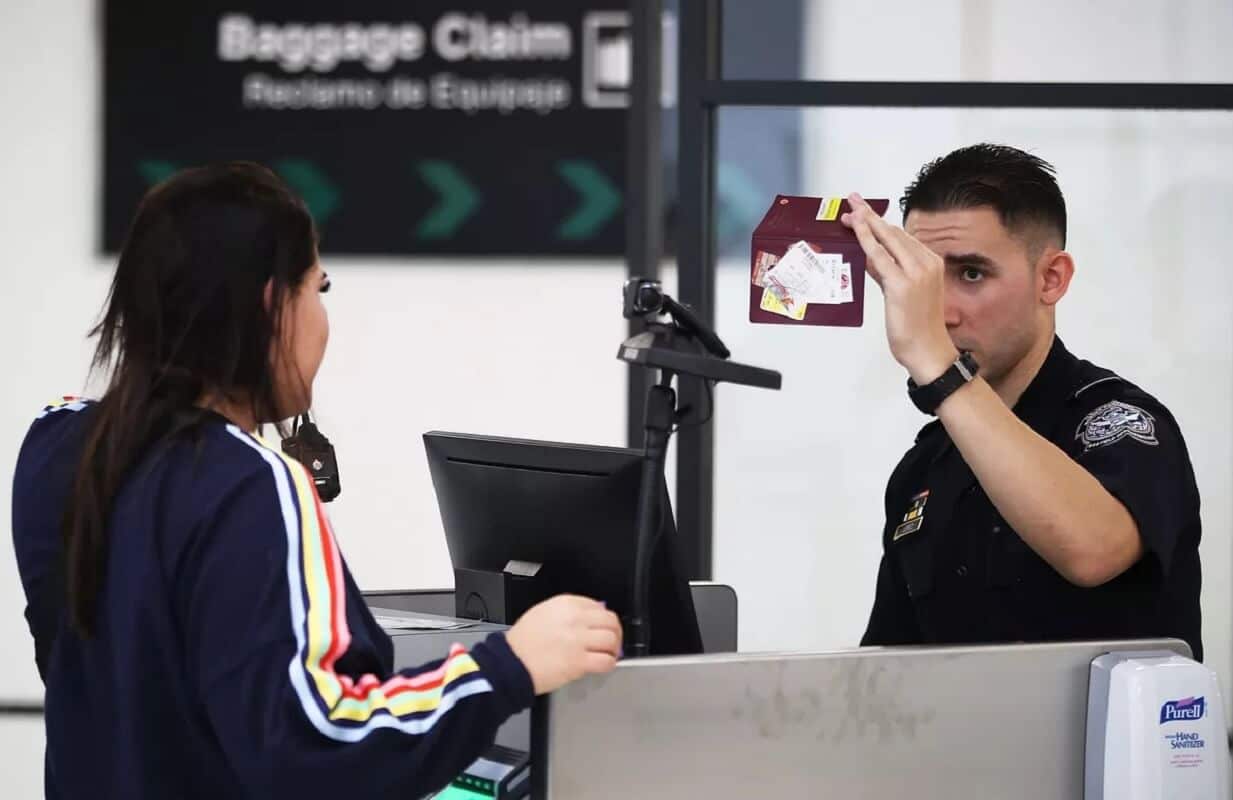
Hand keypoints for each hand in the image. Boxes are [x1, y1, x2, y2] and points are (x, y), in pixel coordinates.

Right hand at [505, 595, 622, 694]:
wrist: (510, 663)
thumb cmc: (522, 642)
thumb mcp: (542, 612)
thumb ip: (567, 612)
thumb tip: (588, 617)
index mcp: (566, 604)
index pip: (598, 606)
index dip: (603, 619)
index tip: (602, 627)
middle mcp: (575, 619)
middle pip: (610, 621)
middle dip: (615, 632)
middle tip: (612, 641)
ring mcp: (578, 641)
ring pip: (611, 640)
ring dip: (613, 648)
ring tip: (608, 654)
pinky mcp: (579, 662)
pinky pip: (606, 661)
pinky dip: (609, 664)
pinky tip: (603, 665)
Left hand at [841, 193, 957, 382]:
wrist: (928, 351)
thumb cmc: (917, 327)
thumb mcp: (901, 293)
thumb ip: (887, 273)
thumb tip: (870, 257)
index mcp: (931, 262)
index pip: (901, 236)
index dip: (879, 223)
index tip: (863, 213)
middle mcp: (926, 263)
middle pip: (893, 232)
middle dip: (869, 217)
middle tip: (852, 203)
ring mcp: (916, 272)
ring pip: (887, 238)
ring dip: (866, 222)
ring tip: (850, 210)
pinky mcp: (902, 284)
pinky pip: (879, 255)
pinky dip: (866, 239)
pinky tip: (856, 229)